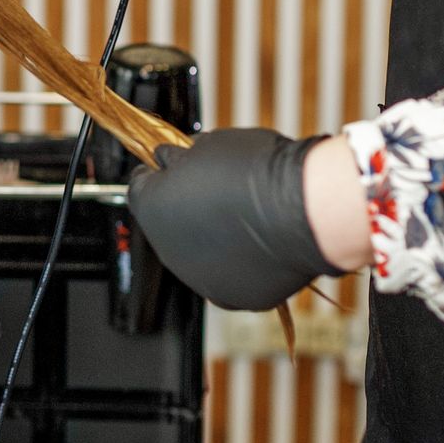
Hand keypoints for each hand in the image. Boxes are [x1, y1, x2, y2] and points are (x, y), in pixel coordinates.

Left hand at [127, 129, 361, 310]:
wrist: (303, 209)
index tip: (170, 167)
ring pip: (197, 255)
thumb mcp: (208, 145)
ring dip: (210, 239)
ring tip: (242, 219)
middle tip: (217, 192)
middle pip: (168, 225)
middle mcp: (166, 249)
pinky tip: (257, 243)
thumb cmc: (257, 171)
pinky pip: (228, 274)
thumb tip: (173, 161)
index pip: (140, 188)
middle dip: (184, 208)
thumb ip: (182, 158)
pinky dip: (238, 261)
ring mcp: (198, 278)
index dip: (157, 174)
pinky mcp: (231, 297)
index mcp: (152, 207)